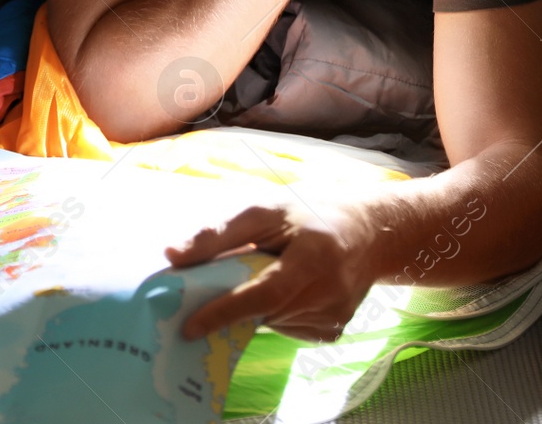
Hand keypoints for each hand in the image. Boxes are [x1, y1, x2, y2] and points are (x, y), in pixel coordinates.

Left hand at [168, 201, 375, 342]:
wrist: (370, 232)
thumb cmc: (309, 213)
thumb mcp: (265, 210)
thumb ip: (219, 233)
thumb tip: (171, 255)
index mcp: (314, 255)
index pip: (265, 293)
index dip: (226, 311)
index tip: (190, 327)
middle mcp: (330, 292)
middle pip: (265, 313)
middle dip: (229, 311)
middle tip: (201, 302)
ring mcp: (335, 316)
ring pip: (273, 324)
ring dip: (253, 309)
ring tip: (259, 278)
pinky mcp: (335, 331)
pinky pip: (288, 330)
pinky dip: (274, 315)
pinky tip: (284, 292)